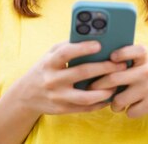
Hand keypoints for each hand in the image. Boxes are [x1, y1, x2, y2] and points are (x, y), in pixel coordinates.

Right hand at [10, 41, 125, 116]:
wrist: (26, 95)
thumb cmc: (45, 69)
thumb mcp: (50, 55)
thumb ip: (67, 46)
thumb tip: (91, 37)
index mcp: (49, 63)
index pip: (65, 53)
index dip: (82, 48)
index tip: (99, 45)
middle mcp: (52, 80)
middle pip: (81, 73)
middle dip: (103, 68)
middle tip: (120, 64)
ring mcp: (58, 97)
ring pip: (85, 96)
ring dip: (104, 90)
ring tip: (117, 84)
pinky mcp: (63, 110)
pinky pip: (85, 108)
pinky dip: (99, 103)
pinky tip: (110, 96)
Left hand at [89, 44, 147, 119]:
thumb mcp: (144, 68)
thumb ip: (127, 64)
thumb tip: (96, 66)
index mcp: (146, 59)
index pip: (136, 50)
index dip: (122, 52)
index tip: (112, 57)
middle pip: (115, 78)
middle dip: (99, 85)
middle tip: (92, 89)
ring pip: (119, 99)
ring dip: (114, 105)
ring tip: (116, 104)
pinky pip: (130, 111)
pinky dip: (128, 112)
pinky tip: (132, 108)